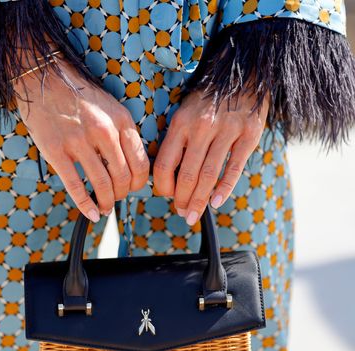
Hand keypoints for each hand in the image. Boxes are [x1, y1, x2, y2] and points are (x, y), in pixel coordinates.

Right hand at [13, 58, 148, 221]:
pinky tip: (91, 214)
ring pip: (102, 184)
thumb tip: (131, 168)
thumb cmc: (79, 97)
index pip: (141, 163)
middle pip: (123, 177)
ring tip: (106, 208)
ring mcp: (78, 141)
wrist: (43, 78)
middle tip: (116, 200)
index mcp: (122, 121)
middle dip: (122, 195)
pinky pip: (75, 186)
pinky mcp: (55, 150)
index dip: (139, 183)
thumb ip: (123, 135)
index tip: (132, 189)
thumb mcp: (112, 109)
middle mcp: (104, 131)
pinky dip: (85, 205)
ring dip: (107, 203)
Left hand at [153, 90, 268, 224]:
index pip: (164, 164)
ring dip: (199, 200)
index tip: (166, 196)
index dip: (163, 186)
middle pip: (186, 175)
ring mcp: (227, 131)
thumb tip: (168, 175)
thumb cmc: (209, 98)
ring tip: (193, 215)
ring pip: (208, 175)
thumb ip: (177, 140)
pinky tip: (216, 202)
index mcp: (181, 123)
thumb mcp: (185, 111)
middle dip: (182, 200)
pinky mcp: (249, 135)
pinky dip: (225, 188)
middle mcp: (202, 127)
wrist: (243, 73)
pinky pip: (234, 168)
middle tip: (182, 213)